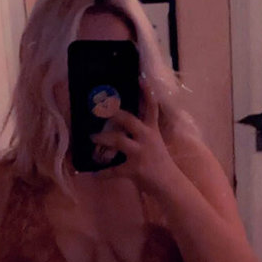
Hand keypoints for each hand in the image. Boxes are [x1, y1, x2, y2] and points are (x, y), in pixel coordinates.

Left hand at [90, 78, 177, 193]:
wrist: (169, 183)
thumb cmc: (159, 162)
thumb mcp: (154, 142)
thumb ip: (141, 132)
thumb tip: (122, 123)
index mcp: (152, 130)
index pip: (151, 107)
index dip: (146, 92)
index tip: (139, 77)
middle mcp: (147, 137)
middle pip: (128, 119)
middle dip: (113, 113)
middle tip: (99, 108)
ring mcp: (140, 153)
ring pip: (117, 140)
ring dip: (102, 137)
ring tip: (91, 136)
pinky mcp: (134, 169)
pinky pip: (113, 170)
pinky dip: (102, 173)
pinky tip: (94, 174)